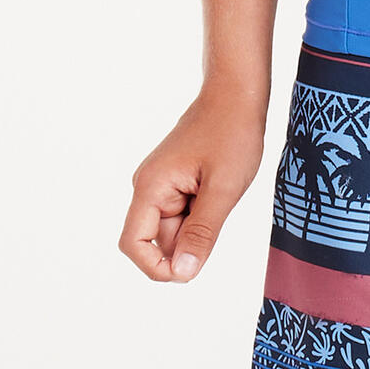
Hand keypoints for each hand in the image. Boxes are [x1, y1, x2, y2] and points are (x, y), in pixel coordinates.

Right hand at [121, 90, 266, 283]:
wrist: (236, 95)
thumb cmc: (232, 134)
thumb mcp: (223, 190)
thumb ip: (202, 233)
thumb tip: (183, 274)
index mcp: (150, 187)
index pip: (133, 244)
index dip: (156, 267)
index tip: (191, 270)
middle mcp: (148, 188)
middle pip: (157, 240)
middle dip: (188, 243)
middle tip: (220, 216)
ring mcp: (160, 185)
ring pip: (174, 228)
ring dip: (199, 227)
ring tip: (221, 197)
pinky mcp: (174, 183)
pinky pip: (183, 214)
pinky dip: (203, 215)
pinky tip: (219, 192)